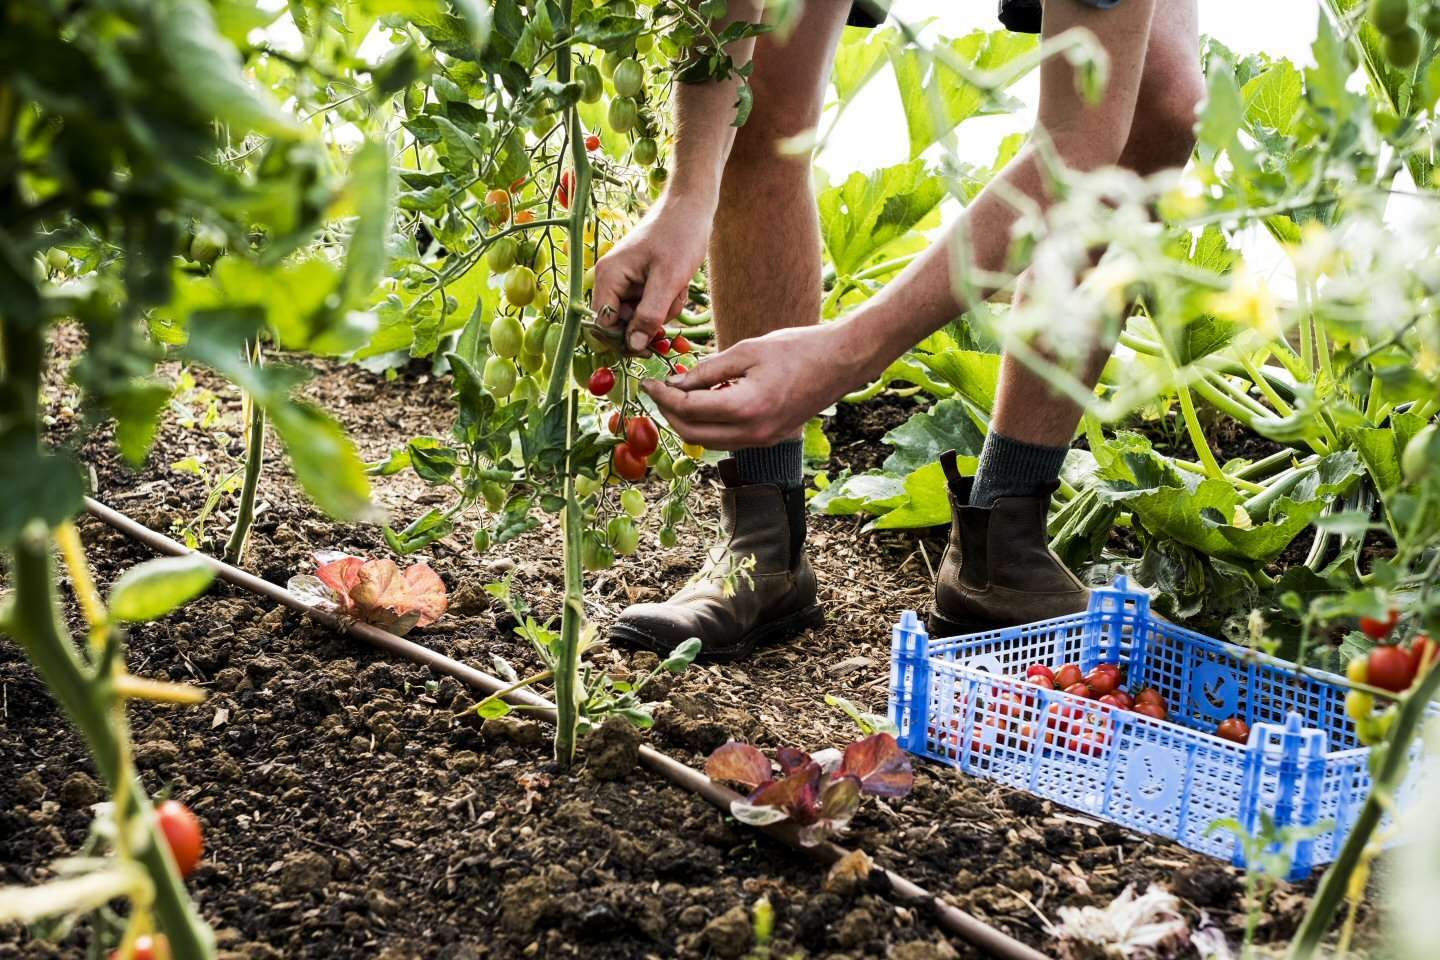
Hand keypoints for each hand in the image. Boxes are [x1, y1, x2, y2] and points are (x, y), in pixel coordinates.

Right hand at [591, 193, 712, 354]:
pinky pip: (649, 302)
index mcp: (608, 276)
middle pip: (623, 322)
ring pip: (640, 314)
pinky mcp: (639, 278)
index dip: (625, 339)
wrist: (692, 206)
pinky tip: (679, 284)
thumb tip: (632, 346)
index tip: (652, 343)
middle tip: (672, 302)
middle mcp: (610, 278)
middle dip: (651, 320)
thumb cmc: (679, 236)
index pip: (603, 325)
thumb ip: (648, 315)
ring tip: (678, 287)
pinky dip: (666, 299)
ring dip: (663, 309)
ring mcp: (625, 278)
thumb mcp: (668, 280)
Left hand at [641, 322, 869, 449]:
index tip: (648, 382)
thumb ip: (707, 370)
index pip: (688, 409)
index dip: (662, 396)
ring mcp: (763, 440)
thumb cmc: (797, 348)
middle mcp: (753, 433)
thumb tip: (676, 383)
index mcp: (746, 408)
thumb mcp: (746, 350)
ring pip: (709, 442)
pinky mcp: (770, 439)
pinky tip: (707, 401)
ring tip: (678, 395)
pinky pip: (729, 439)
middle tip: (658, 391)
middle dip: (669, 414)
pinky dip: (711, 425)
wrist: (840, 362)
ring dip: (688, 422)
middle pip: (693, 434)